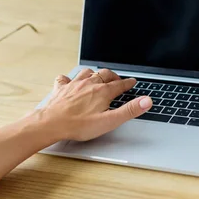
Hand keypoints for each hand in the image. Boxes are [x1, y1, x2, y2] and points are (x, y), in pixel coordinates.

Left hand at [37, 68, 152, 141]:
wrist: (52, 123)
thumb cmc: (79, 125)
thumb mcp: (110, 121)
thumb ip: (129, 110)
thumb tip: (146, 101)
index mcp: (102, 92)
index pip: (119, 84)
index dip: (128, 83)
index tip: (132, 82)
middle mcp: (89, 84)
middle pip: (104, 75)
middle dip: (113, 76)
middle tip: (117, 79)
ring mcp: (74, 85)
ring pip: (87, 73)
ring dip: (94, 73)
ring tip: (97, 76)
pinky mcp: (61, 89)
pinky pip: (65, 78)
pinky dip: (70, 78)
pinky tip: (70, 80)